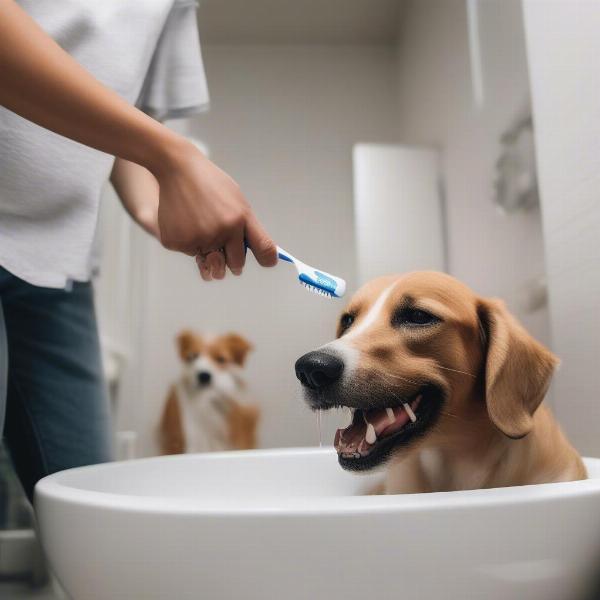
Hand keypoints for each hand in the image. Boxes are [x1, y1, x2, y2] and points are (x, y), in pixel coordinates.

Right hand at [154, 139, 276, 279]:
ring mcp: (198, 239)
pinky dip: (190, 243)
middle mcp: (221, 231)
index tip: (267, 262)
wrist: (178, 169)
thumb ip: (249, 228)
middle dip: (234, 262)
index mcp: (239, 219)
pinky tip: (185, 222)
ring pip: (211, 262)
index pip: (263, 249)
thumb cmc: (210, 185)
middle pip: (236, 264)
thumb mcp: (237, 201)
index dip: (267, 259)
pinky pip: (190, 254)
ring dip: (210, 253)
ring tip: (203, 228)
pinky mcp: (177, 243)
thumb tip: (262, 254)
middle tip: (228, 253)